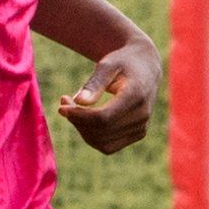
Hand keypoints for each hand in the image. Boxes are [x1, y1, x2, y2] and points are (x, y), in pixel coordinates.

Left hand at [54, 40, 159, 154]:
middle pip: (101, 131)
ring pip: (103, 143)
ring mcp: (142, 127)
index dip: (79, 116)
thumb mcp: (107, 65)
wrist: (146, 68)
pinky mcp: (138, 134)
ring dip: (82, 130)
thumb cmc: (122, 63)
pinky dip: (91, 137)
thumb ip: (94, 83)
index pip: (103, 118)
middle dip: (77, 121)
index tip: (62, 105)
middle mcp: (142, 114)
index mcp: (136, 95)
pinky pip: (108, 146)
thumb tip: (79, 101)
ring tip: (72, 110)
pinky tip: (84, 120)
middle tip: (64, 102)